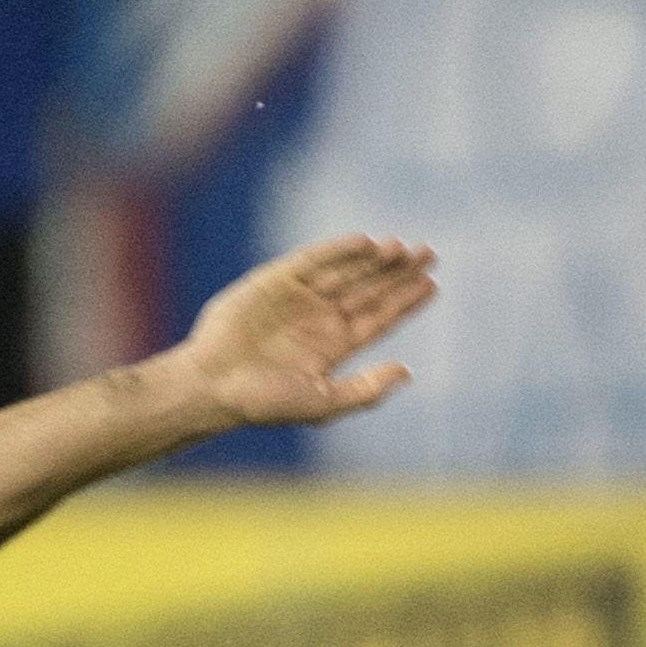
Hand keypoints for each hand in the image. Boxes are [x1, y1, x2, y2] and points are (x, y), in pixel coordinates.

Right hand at [171, 235, 434, 430]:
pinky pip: (313, 259)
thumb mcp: (324, 403)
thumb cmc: (265, 402)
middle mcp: (319, 318)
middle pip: (369, 289)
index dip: (406, 301)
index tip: (432, 284)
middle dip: (399, 272)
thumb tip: (407, 371)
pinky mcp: (274, 280)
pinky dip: (339, 250)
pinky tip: (367, 243)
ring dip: (375, 260)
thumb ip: (366, 390)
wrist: (213, 385)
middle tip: (429, 253)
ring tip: (403, 248)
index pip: (379, 318)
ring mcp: (298, 297)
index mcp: (334, 346)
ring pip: (347, 272)